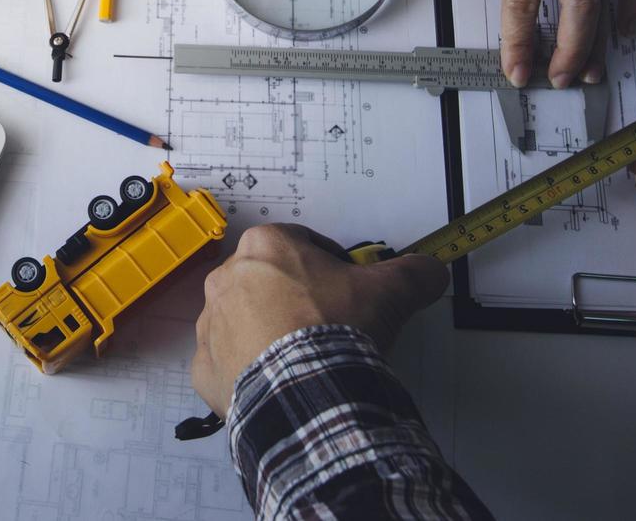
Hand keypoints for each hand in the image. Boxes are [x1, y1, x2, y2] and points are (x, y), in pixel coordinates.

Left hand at [190, 224, 446, 415]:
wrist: (306, 391)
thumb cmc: (337, 328)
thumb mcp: (389, 291)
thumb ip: (412, 272)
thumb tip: (430, 270)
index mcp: (264, 245)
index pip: (303, 244)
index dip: (332, 266)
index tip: (349, 290)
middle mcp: (227, 277)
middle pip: (269, 281)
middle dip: (296, 298)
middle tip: (329, 325)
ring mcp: (211, 324)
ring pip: (245, 321)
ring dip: (269, 332)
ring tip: (305, 358)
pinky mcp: (204, 369)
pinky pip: (229, 364)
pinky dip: (251, 371)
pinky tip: (280, 382)